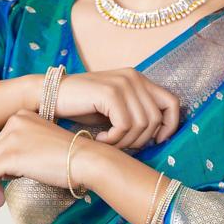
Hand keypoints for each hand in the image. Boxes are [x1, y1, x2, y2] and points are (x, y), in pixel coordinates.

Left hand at [0, 109, 97, 206]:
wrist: (86, 159)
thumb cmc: (73, 156)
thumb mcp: (43, 143)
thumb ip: (25, 147)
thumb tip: (5, 169)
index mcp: (22, 116)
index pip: (0, 142)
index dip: (0, 162)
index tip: (6, 177)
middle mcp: (13, 122)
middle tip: (0, 193)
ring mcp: (11, 139)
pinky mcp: (10, 157)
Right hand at [53, 69, 180, 149]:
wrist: (50, 95)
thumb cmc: (83, 106)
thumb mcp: (115, 109)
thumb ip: (137, 114)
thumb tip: (159, 137)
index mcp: (139, 79)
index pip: (173, 103)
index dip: (170, 126)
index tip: (156, 142)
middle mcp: (134, 77)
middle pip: (156, 119)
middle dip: (141, 140)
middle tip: (121, 145)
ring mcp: (123, 83)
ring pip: (142, 125)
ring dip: (125, 142)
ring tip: (108, 142)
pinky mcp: (110, 93)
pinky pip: (125, 126)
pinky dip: (114, 139)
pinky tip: (100, 138)